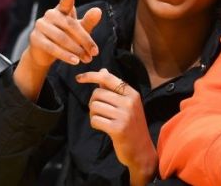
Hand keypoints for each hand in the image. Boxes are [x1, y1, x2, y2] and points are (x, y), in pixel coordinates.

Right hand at [22, 0, 101, 69]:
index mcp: (61, 10)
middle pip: (70, 25)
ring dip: (76, 50)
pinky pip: (52, 47)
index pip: (65, 3)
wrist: (46, 53)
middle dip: (85, 40)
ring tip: (87, 59)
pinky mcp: (35, 38)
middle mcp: (50, 15)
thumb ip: (88, 21)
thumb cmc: (67, 37)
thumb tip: (98, 11)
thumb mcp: (79, 30)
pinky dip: (65, 55)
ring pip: (62, 38)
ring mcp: (41, 26)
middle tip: (95, 53)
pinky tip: (75, 61)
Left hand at [76, 69, 157, 185]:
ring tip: (103, 120)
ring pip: (94, 106)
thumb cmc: (132, 125)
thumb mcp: (127, 104)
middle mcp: (129, 102)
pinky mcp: (117, 129)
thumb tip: (102, 71)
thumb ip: (114, 88)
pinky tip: (103, 127)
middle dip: (93, 102)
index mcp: (132, 94)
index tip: (79, 78)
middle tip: (100, 111)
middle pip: (97, 93)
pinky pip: (95, 120)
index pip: (108, 78)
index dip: (91, 76)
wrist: (141, 150)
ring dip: (94, 114)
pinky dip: (95, 124)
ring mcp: (124, 115)